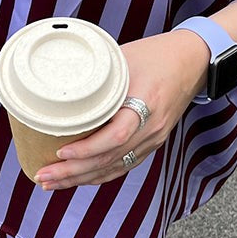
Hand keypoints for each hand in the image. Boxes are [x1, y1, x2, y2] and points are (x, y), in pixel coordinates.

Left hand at [32, 31, 208, 189]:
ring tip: (51, 183)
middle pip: (110, 159)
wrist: (193, 61)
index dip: (87, 148)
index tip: (60, 152)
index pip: (116, 136)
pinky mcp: (151, 144)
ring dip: (81, 179)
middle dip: (74, 172)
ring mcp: (154, 139)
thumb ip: (97, 75)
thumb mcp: (124, 59)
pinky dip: (99, 175)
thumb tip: (56, 85)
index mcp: (147, 103)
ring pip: (115, 168)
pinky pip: (123, 165)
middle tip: (43, 176)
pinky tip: (77, 180)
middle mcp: (152, 128)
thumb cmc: (157, 54)